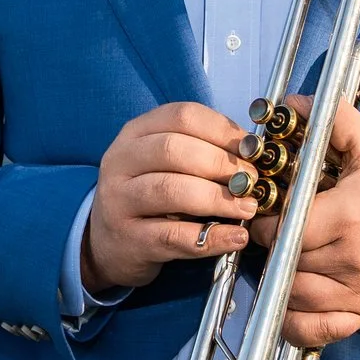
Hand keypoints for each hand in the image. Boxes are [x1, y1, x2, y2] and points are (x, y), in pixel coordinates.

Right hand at [84, 102, 259, 294]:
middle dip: (221, 163)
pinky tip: (235, 237)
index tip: (250, 149)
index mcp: (135, 133)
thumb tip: (252, 151)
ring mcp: (119, 200)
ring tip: (247, 207)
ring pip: (171, 190)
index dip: (222, 130)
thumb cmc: (148, 197)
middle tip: (251, 180)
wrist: (107, 243)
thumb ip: (200, 150)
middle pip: (174, 150)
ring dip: (218, 198)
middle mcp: (121, 161)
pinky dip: (210, 237)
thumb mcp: (164, 163)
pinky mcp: (129, 239)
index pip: (181, 115)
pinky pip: (174, 236)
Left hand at [248, 98, 359, 349]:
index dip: (265, 220)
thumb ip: (333, 121)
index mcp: (347, 217)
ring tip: (284, 259)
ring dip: (280, 279)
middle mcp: (351, 259)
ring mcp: (358, 293)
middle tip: (273, 233)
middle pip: (284, 261)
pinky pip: (316, 330)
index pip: (282, 228)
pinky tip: (292, 301)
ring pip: (293, 296)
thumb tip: (293, 101)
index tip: (268, 211)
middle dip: (271, 247)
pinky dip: (296, 322)